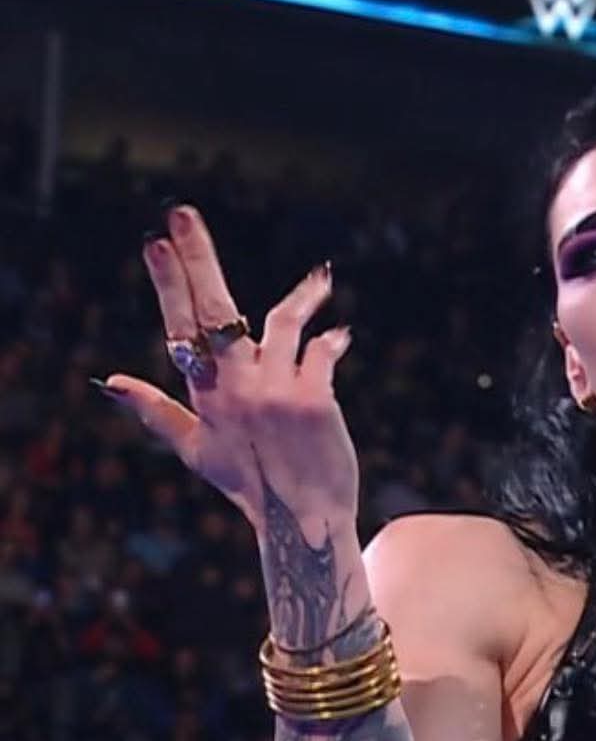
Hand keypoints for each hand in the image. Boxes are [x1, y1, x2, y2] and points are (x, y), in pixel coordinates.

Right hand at [97, 205, 357, 535]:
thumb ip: (155, 411)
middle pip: (214, 310)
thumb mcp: (196, 451)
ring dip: (302, 296)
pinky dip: (331, 339)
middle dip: (197, 259)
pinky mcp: (314, 400)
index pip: (179, 328)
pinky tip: (338, 333)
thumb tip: (111, 382)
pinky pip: (322, 351)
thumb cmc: (251, 487)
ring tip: (321, 280)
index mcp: (205, 395)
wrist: (305, 524)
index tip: (155, 241)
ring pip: (280, 321)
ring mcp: (275, 392)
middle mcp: (236, 388)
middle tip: (182, 216)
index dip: (168, 283)